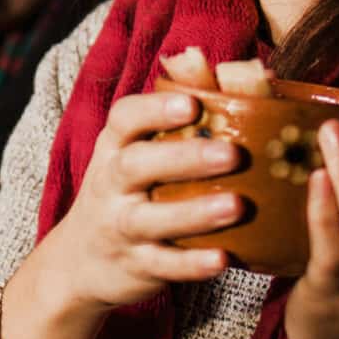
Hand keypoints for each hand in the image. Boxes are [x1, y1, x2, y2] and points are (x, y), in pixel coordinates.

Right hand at [0, 90, 241, 338]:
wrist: (80, 260)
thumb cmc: (128, 190)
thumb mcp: (138, 149)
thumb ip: (187, 115)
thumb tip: (258, 72)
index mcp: (115, 147)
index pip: (124, 119)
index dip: (155, 110)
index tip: (192, 104)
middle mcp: (110, 184)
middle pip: (137, 165)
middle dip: (184, 158)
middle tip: (232, 153)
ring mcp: (120, 226)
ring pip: (150, 219)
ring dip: (194, 213)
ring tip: (237, 206)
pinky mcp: (135, 265)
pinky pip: (162, 265)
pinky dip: (191, 265)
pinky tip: (224, 259)